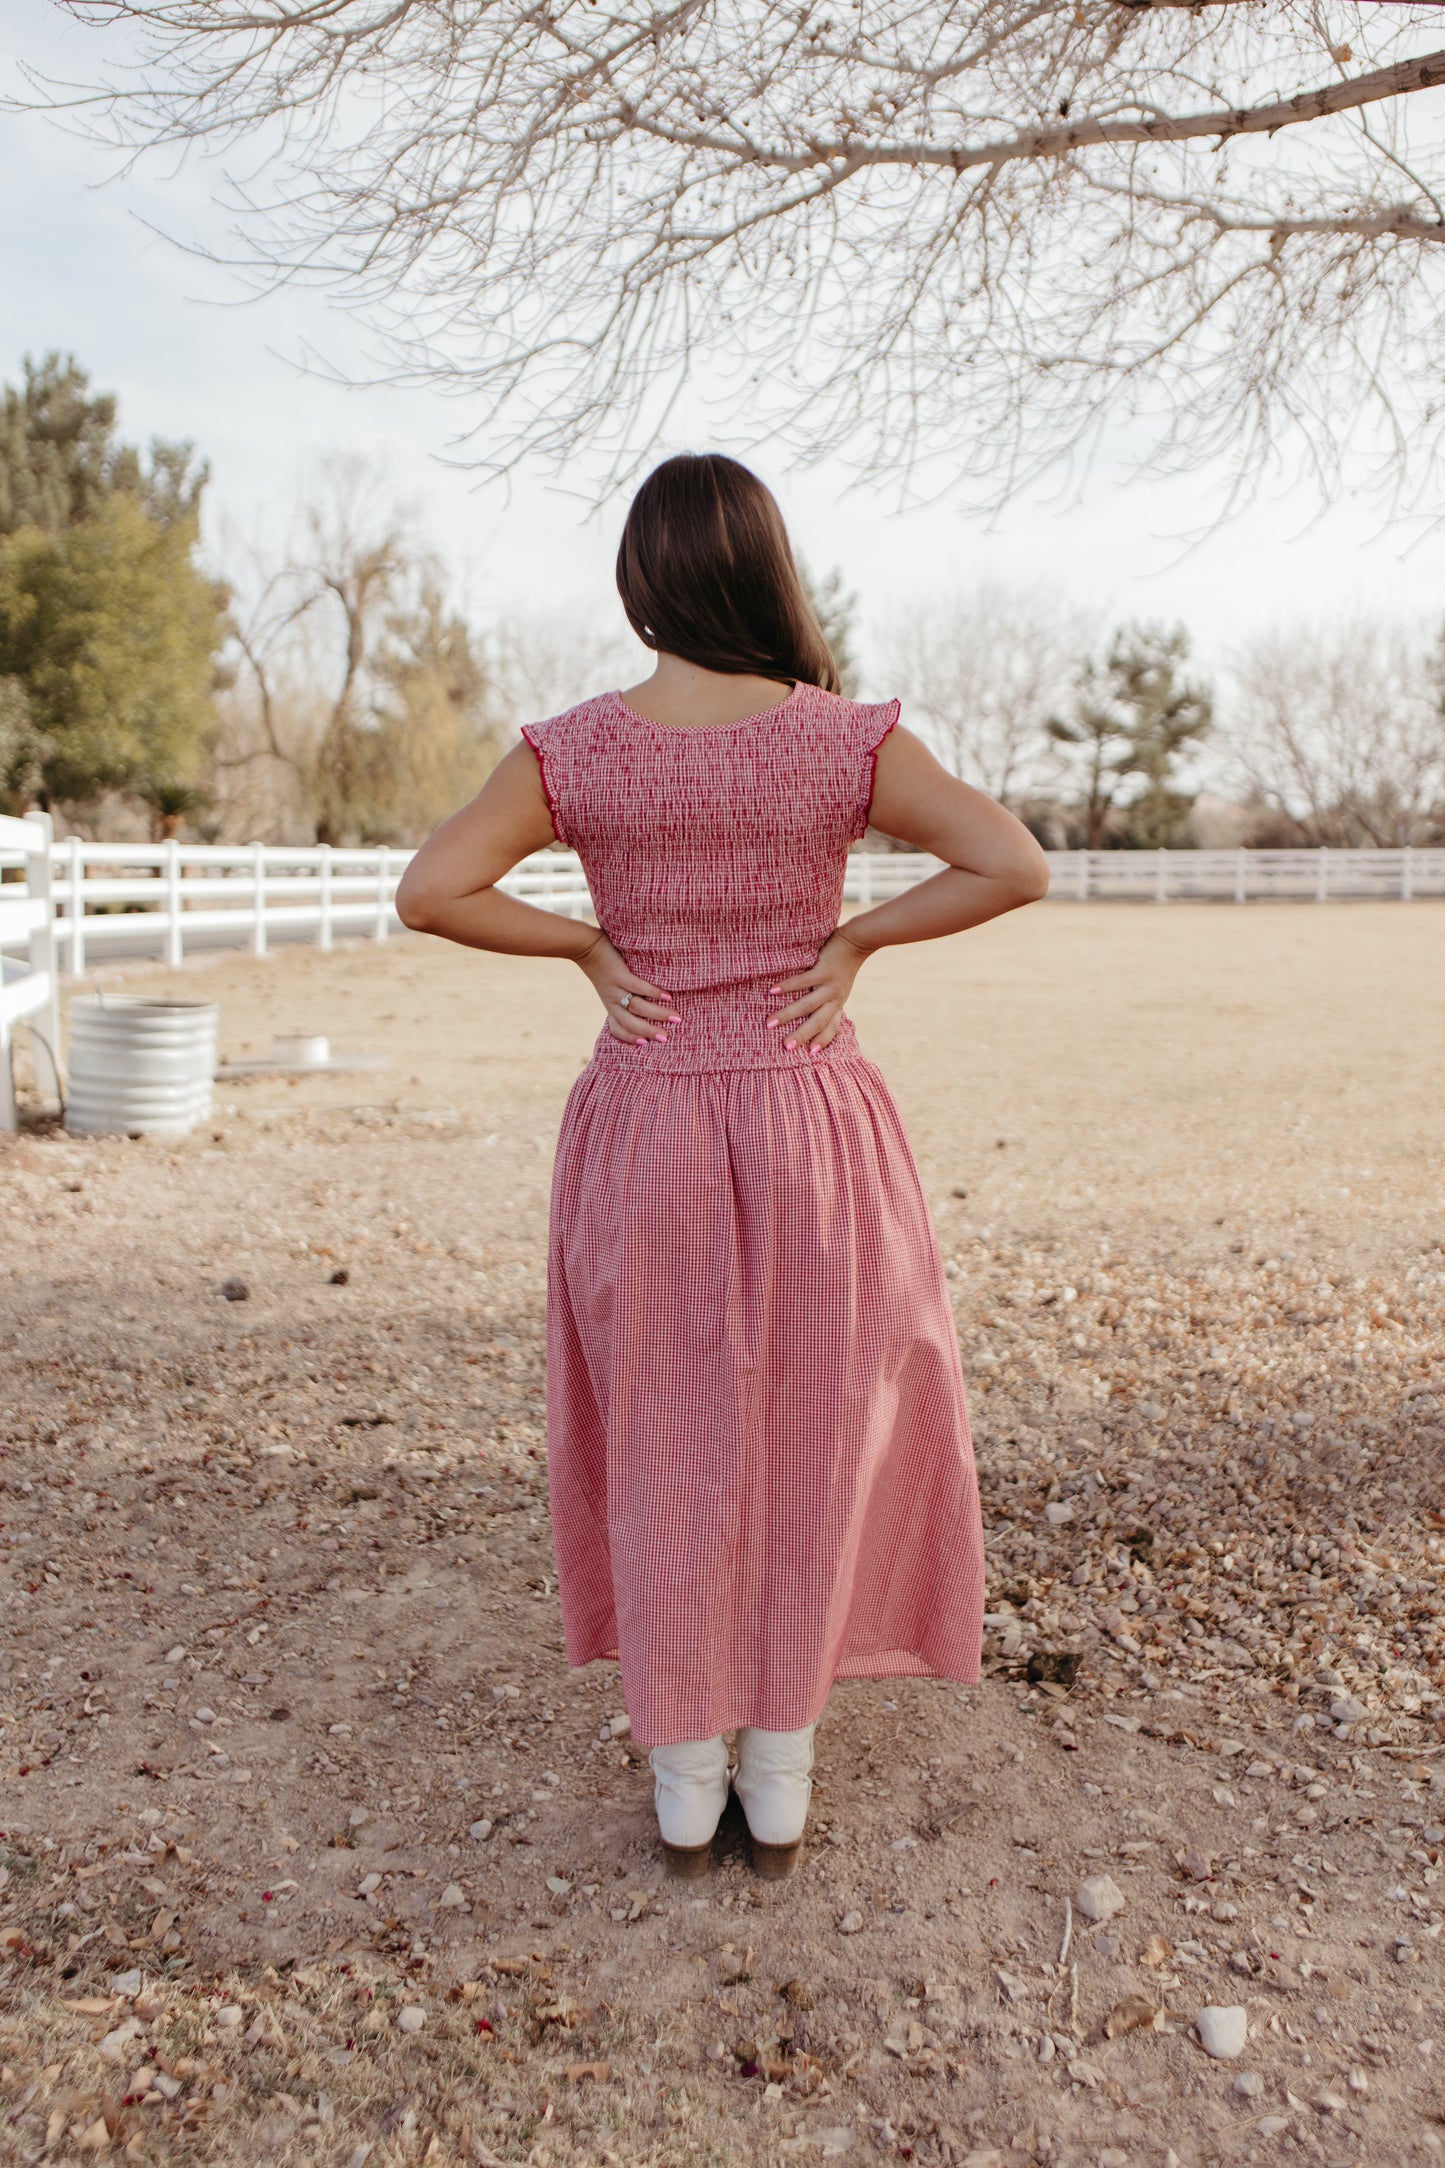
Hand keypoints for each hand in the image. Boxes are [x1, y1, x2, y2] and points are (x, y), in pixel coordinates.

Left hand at [574, 931, 681, 1042]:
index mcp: (610, 1005)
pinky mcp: (619, 974)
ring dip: (658, 1014)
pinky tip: (667, 996)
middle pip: (631, 1023)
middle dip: (650, 1032)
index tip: (646, 1044)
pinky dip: (653, 992)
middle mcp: (612, 1000)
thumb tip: (646, 1001)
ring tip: (675, 1017)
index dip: (631, 1038)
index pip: (617, 1029)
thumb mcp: (609, 985)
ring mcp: (615, 988)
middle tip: (667, 1038)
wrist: (585, 946)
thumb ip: (623, 994)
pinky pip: (637, 987)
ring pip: (637, 1007)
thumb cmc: (602, 964)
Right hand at [766, 928, 869, 1051]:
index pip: (832, 1027)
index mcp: (838, 1002)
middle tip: (785, 1047)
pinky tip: (772, 991)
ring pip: (807, 1005)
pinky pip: (803, 981)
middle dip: (801, 1035)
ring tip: (769, 1023)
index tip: (811, 1053)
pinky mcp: (824, 970)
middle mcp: (835, 998)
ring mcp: (829, 985)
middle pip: (818, 1022)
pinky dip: (787, 987)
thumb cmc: (844, 963)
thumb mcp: (839, 986)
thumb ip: (828, 997)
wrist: (857, 941)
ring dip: (787, 1015)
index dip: (823, 1040)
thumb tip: (809, 1009)